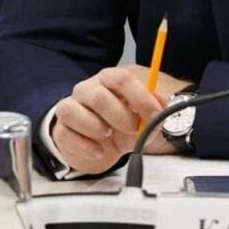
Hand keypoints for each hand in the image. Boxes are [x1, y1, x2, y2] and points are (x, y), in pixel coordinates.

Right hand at [49, 64, 176, 172]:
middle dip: (121, 117)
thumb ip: (158, 104)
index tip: (155, 115)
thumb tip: (166, 100)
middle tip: (133, 129)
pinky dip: (87, 146)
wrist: (103, 143)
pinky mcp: (62, 130)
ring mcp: (72, 108)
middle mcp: (87, 90)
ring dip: (97, 129)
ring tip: (110, 136)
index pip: (122, 79)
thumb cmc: (124, 123)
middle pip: (98, 97)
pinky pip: (67, 135)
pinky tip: (100, 150)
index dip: (140, 98)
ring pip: (74, 112)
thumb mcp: (146, 113)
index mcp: (109, 80)